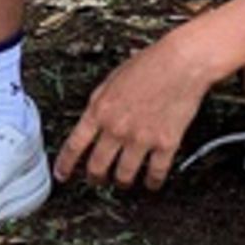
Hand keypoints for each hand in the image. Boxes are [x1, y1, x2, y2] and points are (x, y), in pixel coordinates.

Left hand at [55, 28, 215, 193]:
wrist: (181, 62)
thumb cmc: (149, 64)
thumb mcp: (112, 80)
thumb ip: (99, 102)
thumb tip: (92, 119)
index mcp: (100, 110)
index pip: (74, 145)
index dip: (65, 164)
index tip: (62, 174)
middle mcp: (117, 128)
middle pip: (97, 166)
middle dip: (94, 178)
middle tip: (96, 179)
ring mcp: (141, 138)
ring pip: (123, 176)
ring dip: (121, 182)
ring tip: (122, 181)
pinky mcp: (165, 143)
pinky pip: (155, 173)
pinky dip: (151, 182)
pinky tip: (150, 182)